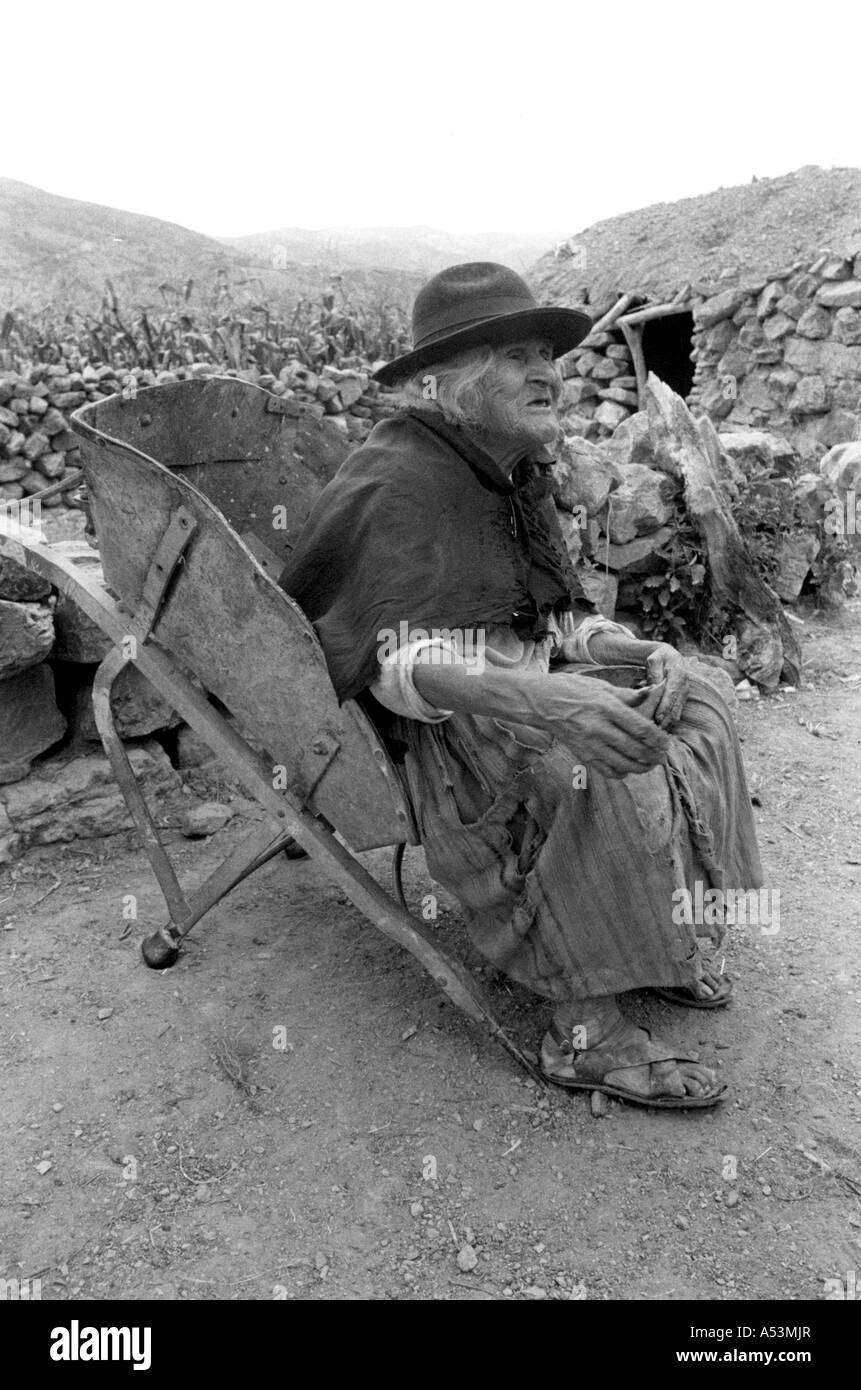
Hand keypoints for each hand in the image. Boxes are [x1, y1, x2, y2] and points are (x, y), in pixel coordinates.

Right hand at [544, 674, 670, 778]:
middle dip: (653, 756)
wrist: (541, 702)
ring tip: (650, 765)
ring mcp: (589, 743)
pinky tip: (627, 768)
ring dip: (641, 767)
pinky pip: (606, 770)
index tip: (666, 743)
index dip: (658, 739)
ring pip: (623, 764)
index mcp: (606, 707)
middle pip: (635, 749)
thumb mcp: (600, 685)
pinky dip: (620, 773)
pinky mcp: (582, 754)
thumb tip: (650, 694)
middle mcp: (598, 727)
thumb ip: (626, 695)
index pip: (640, 728)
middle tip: (662, 757)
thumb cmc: (571, 689)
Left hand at [644, 644, 689, 727]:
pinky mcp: (683, 698)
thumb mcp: (654, 660)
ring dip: (668, 722)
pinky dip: (670, 721)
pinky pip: (677, 712)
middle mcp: (684, 685)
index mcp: (678, 674)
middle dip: (666, 719)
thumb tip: (653, 686)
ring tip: (657, 733)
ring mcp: (685, 692)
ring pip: (677, 711)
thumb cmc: (659, 658)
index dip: (665, 706)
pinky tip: (662, 730)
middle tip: (655, 731)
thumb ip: (653, 672)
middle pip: (676, 705)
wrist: (670, 656)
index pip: (672, 693)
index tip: (658, 717)